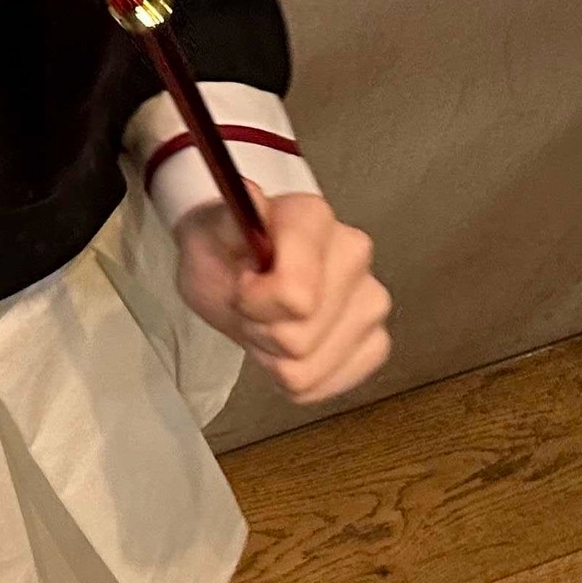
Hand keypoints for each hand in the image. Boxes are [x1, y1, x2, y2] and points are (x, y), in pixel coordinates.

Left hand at [174, 188, 390, 403]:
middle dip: (260, 330)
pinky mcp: (376, 342)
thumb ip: (226, 224)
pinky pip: (325, 386)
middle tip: (251, 305)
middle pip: (298, 338)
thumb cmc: (224, 249)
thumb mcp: (205, 235)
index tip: (242, 284)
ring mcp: (373, 301)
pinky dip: (296, 376)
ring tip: (269, 322)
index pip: (294, 295)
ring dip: (274, 356)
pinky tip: (288, 347)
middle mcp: (356, 254)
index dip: (251, 302)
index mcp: (313, 218)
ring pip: (308, 367)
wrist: (241, 264)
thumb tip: (251, 196)